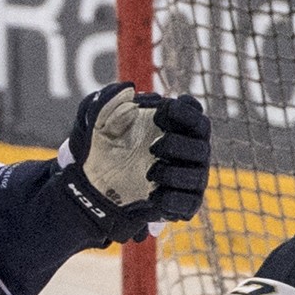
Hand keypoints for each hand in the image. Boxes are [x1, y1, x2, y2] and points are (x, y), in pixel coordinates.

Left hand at [58, 82, 210, 241]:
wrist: (92, 182)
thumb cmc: (103, 143)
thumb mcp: (96, 117)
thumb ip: (109, 98)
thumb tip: (128, 90)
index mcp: (175, 126)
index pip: (196, 114)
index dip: (185, 113)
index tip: (160, 115)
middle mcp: (188, 151)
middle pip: (202, 146)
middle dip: (178, 146)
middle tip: (153, 148)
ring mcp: (187, 178)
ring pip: (198, 177)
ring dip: (173, 174)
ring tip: (150, 173)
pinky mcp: (181, 203)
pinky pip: (188, 204)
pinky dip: (171, 200)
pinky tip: (152, 195)